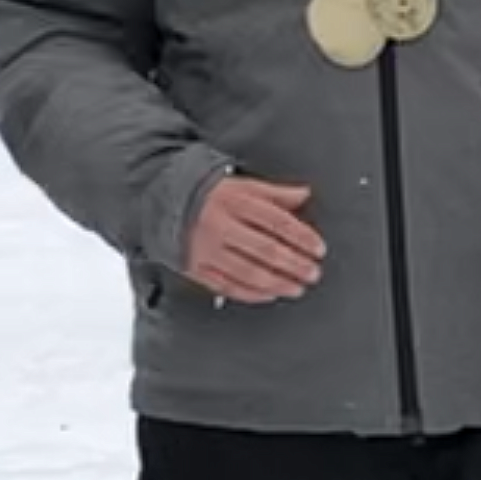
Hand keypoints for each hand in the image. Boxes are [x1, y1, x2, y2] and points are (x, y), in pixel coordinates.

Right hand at [185, 177, 326, 304]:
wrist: (161, 201)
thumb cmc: (209, 195)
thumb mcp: (242, 185)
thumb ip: (274, 193)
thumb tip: (305, 194)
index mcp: (233, 200)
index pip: (276, 221)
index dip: (301, 236)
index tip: (318, 248)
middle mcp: (219, 225)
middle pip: (265, 249)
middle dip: (294, 264)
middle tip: (313, 273)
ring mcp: (206, 249)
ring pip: (248, 272)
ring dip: (278, 283)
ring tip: (297, 287)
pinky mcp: (195, 268)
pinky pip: (228, 286)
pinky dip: (252, 293)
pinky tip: (271, 294)